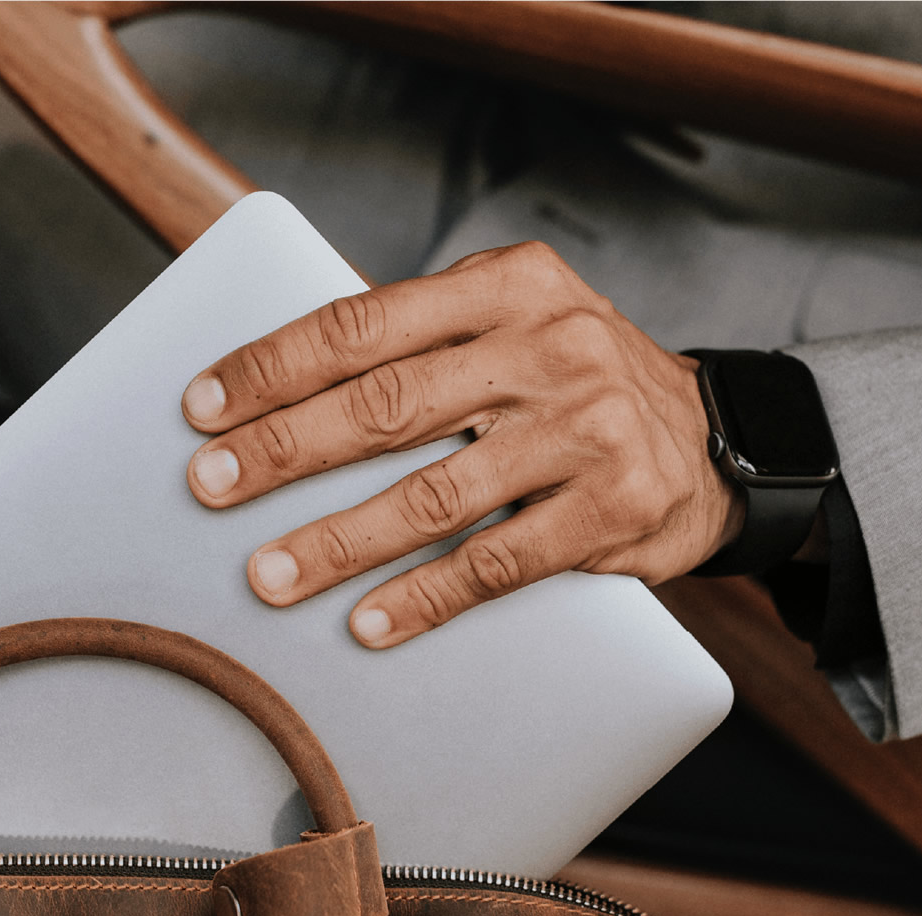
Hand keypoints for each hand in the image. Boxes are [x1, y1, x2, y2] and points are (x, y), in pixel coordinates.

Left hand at [183, 241, 744, 647]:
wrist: (719, 441)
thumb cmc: (578, 385)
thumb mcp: (517, 324)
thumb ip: (425, 342)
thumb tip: (279, 393)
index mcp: (509, 284)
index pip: (367, 322)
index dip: (274, 366)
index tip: (203, 407)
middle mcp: (552, 346)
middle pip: (389, 405)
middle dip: (285, 451)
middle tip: (209, 489)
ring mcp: (587, 430)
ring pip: (435, 495)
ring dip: (339, 542)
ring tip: (268, 576)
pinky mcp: (614, 511)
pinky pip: (499, 564)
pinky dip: (425, 599)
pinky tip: (368, 624)